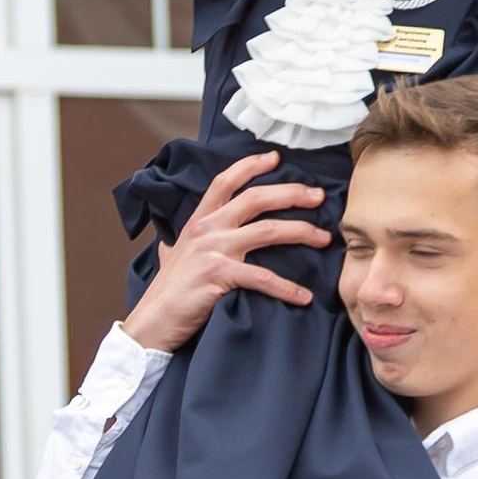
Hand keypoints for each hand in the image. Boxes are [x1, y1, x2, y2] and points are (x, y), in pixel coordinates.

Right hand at [124, 150, 330, 356]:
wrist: (153, 320)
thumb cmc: (167, 291)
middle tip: (318, 196)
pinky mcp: (219, 276)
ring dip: (301, 232)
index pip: (225, 182)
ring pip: (267, 231)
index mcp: (198, 221)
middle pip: (255, 199)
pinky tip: (303, 296)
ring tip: (324, 238)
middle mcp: (207, 229)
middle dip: (291, 193)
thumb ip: (180, 243)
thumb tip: (172, 242)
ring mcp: (213, 251)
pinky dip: (287, 288)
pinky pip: (263, 278)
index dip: (250, 166)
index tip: (275, 158)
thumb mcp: (172, 255)